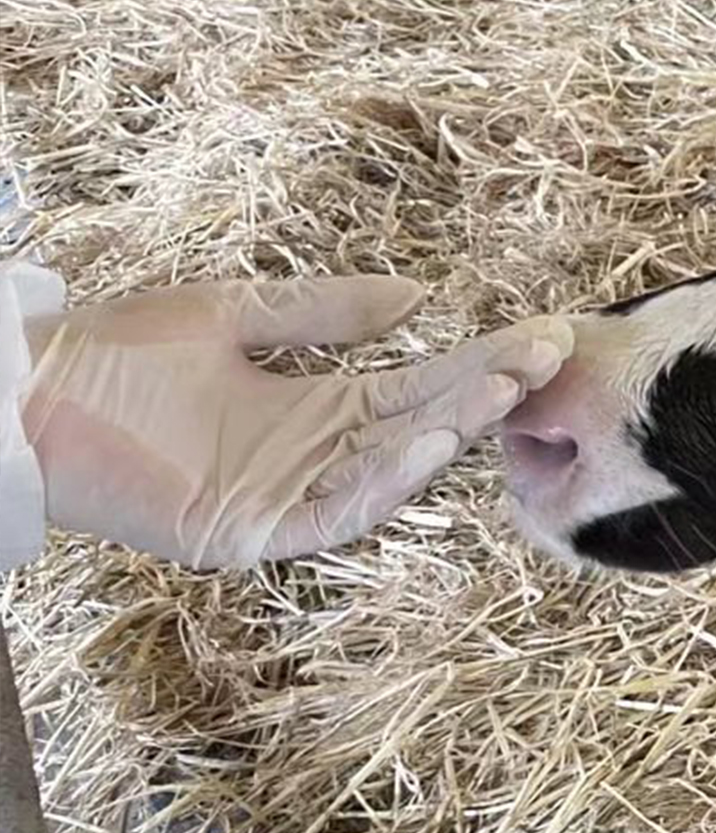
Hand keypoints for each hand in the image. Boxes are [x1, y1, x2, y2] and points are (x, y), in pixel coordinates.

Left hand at [23, 276, 568, 568]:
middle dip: (486, 391)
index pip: (420, 385)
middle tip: (546, 356)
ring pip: (390, 472)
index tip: (542, 332)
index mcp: (316, 408)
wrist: (27, 395)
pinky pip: (335, 516)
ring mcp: (286, 498)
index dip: (481, 360)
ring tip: (501, 389)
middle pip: (420, 425)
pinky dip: (384, 484)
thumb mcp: (237, 314)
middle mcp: (314, 457)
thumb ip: (326, 312)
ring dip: (450, 433)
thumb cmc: (114, 352)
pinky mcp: (251, 533)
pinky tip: (424, 439)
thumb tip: (420, 300)